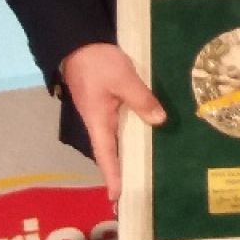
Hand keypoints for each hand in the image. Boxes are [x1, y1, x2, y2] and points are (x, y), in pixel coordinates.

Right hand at [59, 42, 165, 204]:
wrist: (80, 42)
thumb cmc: (98, 63)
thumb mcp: (123, 79)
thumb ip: (141, 99)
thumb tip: (159, 121)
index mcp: (98, 121)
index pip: (106, 155)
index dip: (113, 175)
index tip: (117, 197)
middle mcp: (98, 122)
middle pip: (112, 153)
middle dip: (123, 172)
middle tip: (138, 191)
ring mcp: (102, 114)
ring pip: (117, 140)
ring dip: (129, 155)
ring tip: (146, 172)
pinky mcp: (108, 105)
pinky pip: (121, 126)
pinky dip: (132, 136)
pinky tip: (147, 139)